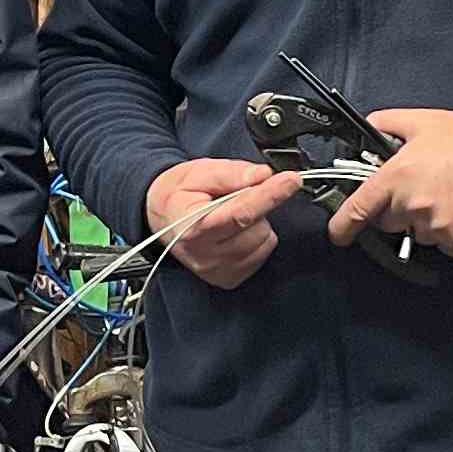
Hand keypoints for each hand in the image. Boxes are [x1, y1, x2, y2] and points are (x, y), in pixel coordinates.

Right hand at [145, 158, 303, 289]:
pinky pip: (262, 254)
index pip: (240, 213)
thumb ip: (231, 173)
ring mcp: (217, 270)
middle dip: (256, 205)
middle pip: (256, 226)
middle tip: (234, 197)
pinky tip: (235, 232)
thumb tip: (263, 176)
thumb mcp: (198, 172)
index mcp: (193, 226)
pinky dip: (256, 239)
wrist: (160, 218)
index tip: (292, 180)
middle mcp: (205, 254)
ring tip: (232, 215)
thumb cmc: (179, 194)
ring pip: (264, 240)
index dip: (269, 195)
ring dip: (256, 223)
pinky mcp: (228, 278)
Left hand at [327, 108, 452, 258]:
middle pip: (389, 221)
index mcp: (398, 176)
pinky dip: (451, 231)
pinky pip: (444, 243)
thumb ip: (386, 124)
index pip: (359, 207)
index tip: (337, 233)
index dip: (343, 224)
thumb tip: (366, 131)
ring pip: (418, 233)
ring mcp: (436, 228)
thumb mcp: (424, 120)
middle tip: (427, 185)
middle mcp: (413, 205)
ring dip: (428, 219)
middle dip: (399, 208)